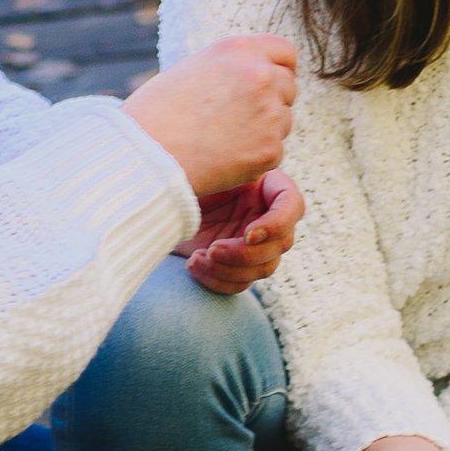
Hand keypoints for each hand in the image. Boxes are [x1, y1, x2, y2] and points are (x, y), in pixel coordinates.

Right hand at [126, 34, 297, 202]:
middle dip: (270, 102)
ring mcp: (269, 113)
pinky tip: (223, 158)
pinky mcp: (270, 149)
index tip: (266, 85)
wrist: (144, 154)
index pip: (285, 52)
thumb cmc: (157, 113)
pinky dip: (255, 159)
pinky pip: (274, 152)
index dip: (277, 69)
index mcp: (239, 49)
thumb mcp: (193, 70)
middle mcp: (260, 75)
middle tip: (235, 119)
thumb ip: (231, 68)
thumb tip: (261, 74)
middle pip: (288, 87)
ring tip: (221, 139)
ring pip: (283, 122)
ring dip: (263, 131)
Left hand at [184, 171, 303, 296]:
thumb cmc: (180, 172)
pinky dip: (218, 280)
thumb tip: (247, 179)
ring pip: (264, 268)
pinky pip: (241, 283)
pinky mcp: (237, 263)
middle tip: (212, 250)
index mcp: (268, 186)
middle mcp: (267, 214)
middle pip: (281, 244)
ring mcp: (255, 242)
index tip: (247, 233)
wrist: (157, 196)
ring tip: (197, 259)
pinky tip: (193, 265)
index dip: (276, 224)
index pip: (292, 205)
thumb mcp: (205, 167)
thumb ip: (228, 172)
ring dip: (230, 270)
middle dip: (245, 253)